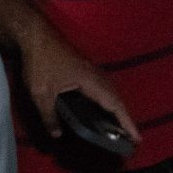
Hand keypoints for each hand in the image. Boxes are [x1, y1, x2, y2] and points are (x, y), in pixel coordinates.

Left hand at [18, 26, 140, 143]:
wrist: (37, 35)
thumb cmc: (40, 62)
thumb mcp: (40, 93)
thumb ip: (49, 116)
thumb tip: (56, 134)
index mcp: (90, 80)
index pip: (113, 104)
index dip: (126, 121)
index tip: (136, 136)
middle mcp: (95, 74)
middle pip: (117, 98)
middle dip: (126, 118)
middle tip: (132, 137)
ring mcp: (91, 69)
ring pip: (111, 91)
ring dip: (118, 108)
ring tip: (122, 125)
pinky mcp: (85, 67)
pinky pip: (104, 86)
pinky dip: (109, 99)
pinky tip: (104, 106)